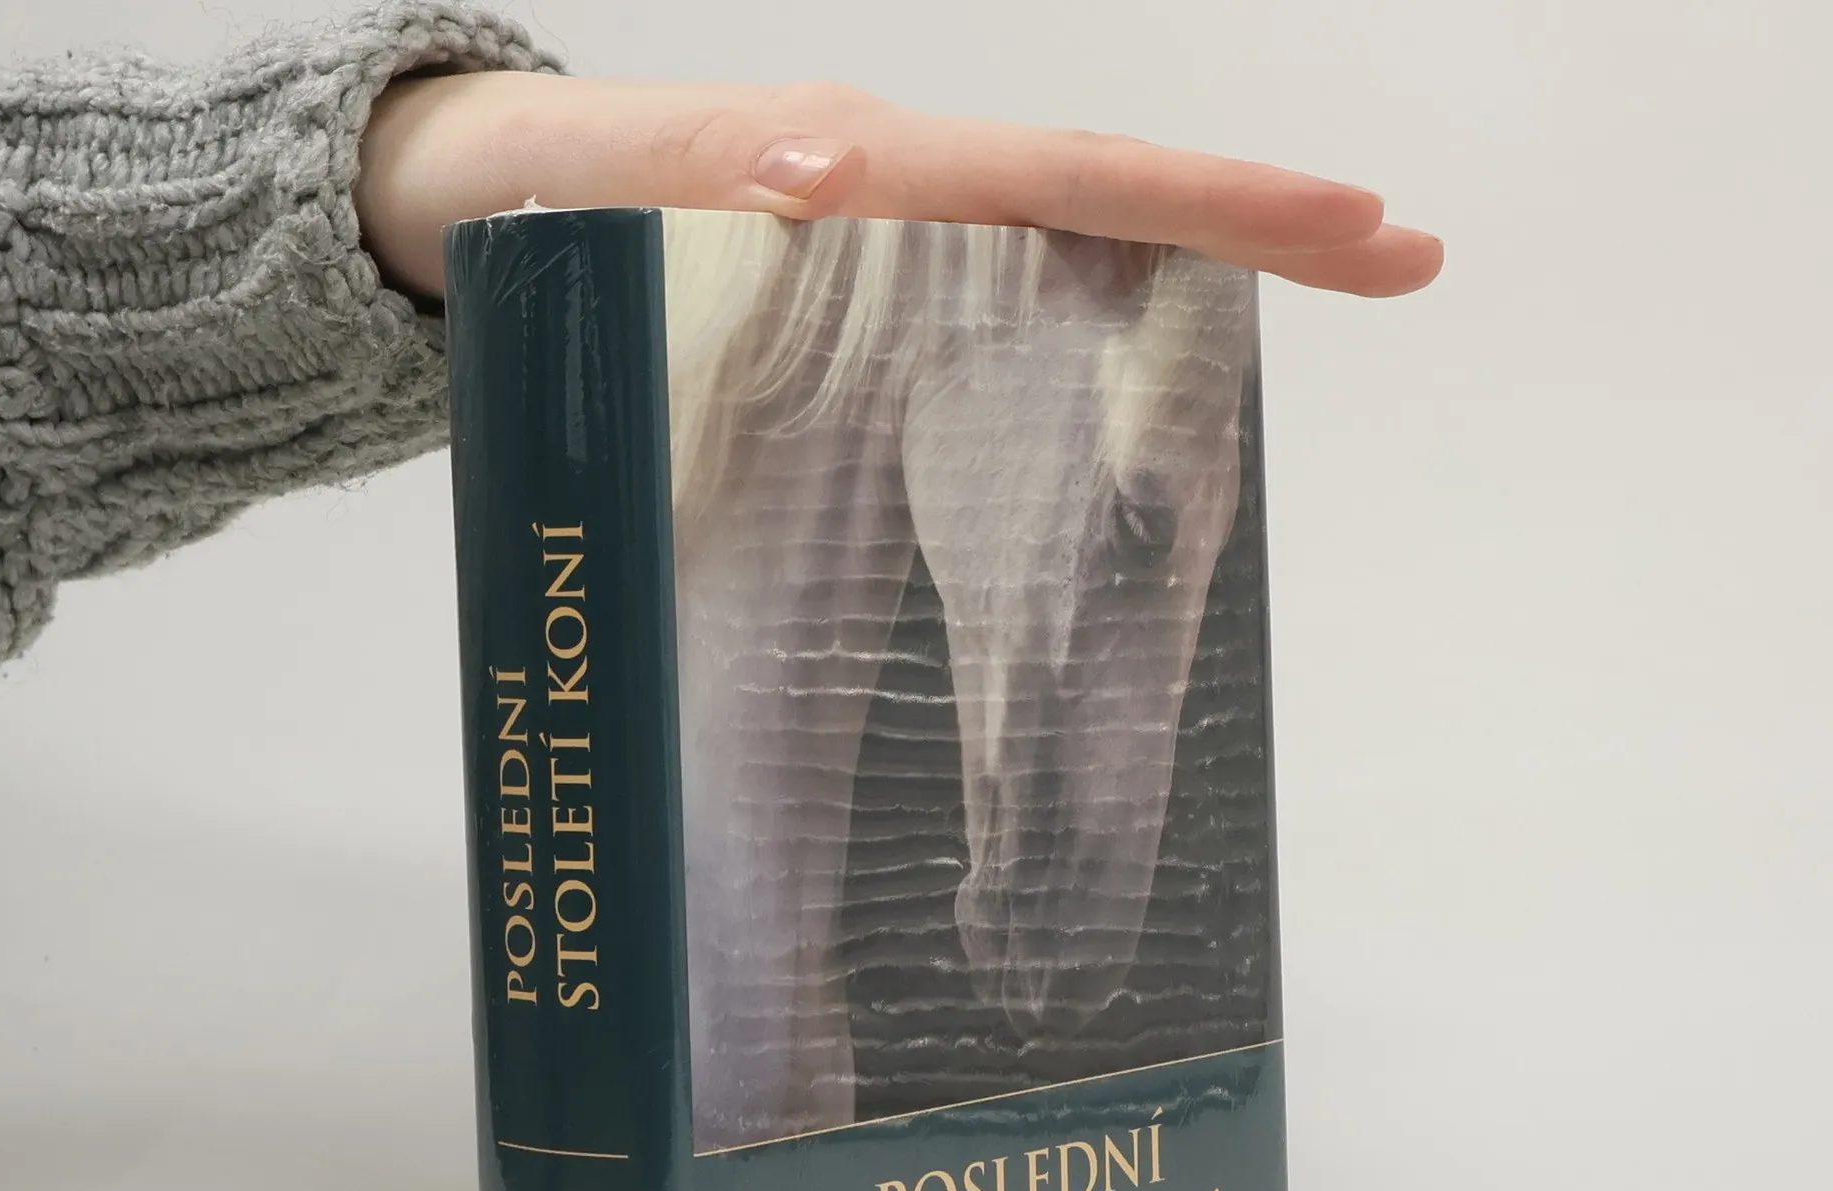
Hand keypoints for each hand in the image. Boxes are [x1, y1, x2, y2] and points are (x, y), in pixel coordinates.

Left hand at [356, 73, 1441, 302]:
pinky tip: (1163, 345)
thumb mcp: (608, 193)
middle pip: (1106, 196)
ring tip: (1338, 277)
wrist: (471, 207)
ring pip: (1070, 237)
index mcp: (860, 172)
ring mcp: (891, 233)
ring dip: (1200, 257)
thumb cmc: (533, 212)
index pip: (1065, 182)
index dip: (1207, 207)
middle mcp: (899, 191)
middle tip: (1406, 254)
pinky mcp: (865, 283)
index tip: (1345, 224)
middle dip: (1255, 220)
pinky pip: (999, 292)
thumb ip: (706, 175)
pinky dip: (1099, 307)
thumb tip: (828, 158)